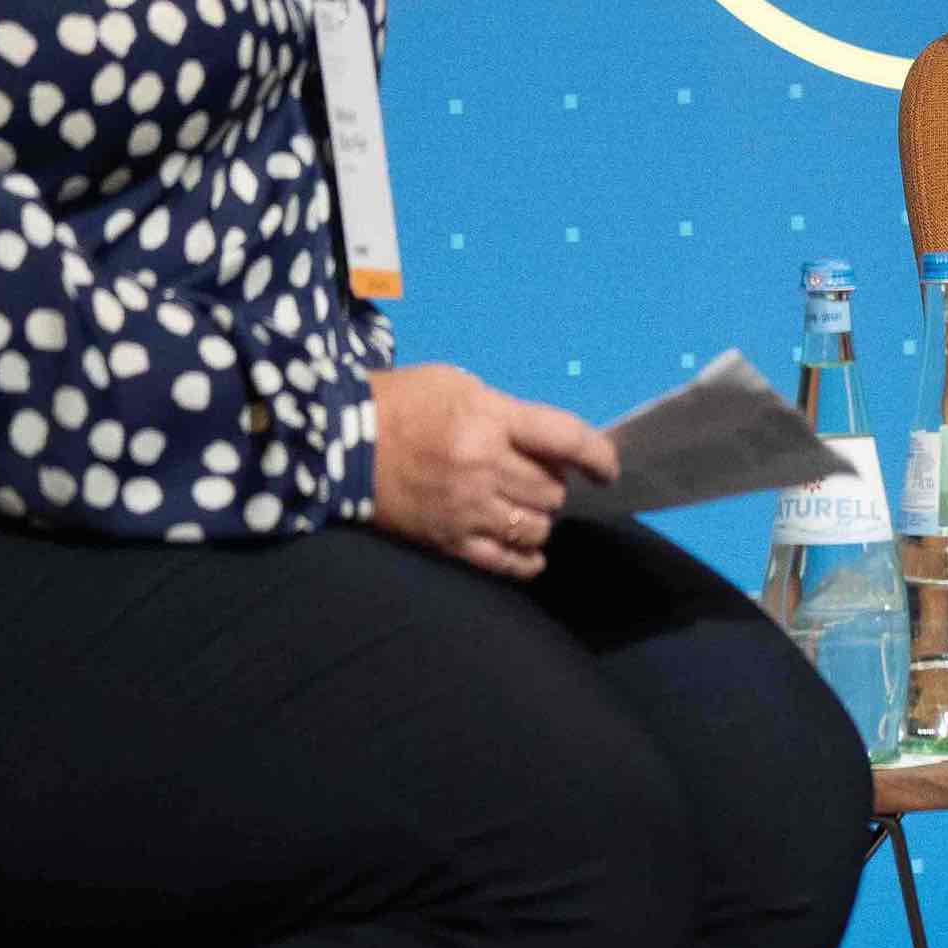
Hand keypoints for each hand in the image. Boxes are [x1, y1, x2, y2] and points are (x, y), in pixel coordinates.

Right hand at [368, 361, 617, 580]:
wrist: (339, 441)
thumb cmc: (403, 402)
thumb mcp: (459, 385)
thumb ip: (508, 413)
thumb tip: (549, 447)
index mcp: (490, 420)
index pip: (566, 439)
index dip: (598, 456)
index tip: (608, 469)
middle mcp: (484, 467)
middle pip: (553, 489)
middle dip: (555, 485)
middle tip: (538, 477)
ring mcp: (466, 509)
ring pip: (536, 527)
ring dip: (541, 519)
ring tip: (526, 508)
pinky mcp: (447, 540)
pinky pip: (504, 561)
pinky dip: (527, 560)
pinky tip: (531, 554)